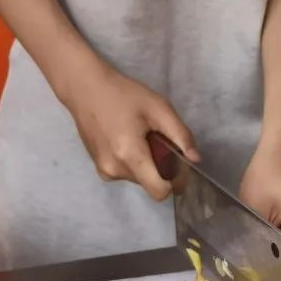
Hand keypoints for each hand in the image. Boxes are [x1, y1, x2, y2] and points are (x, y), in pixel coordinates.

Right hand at [63, 61, 198, 200]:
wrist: (85, 88)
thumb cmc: (124, 94)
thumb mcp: (158, 107)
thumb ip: (180, 134)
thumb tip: (195, 159)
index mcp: (130, 156)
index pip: (160, 192)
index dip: (175, 182)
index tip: (178, 163)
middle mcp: (115, 170)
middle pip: (151, 183)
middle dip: (161, 167)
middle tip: (158, 139)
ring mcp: (104, 171)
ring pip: (139, 178)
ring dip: (147, 163)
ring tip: (140, 135)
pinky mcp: (98, 167)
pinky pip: (126, 172)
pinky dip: (133, 161)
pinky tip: (126, 138)